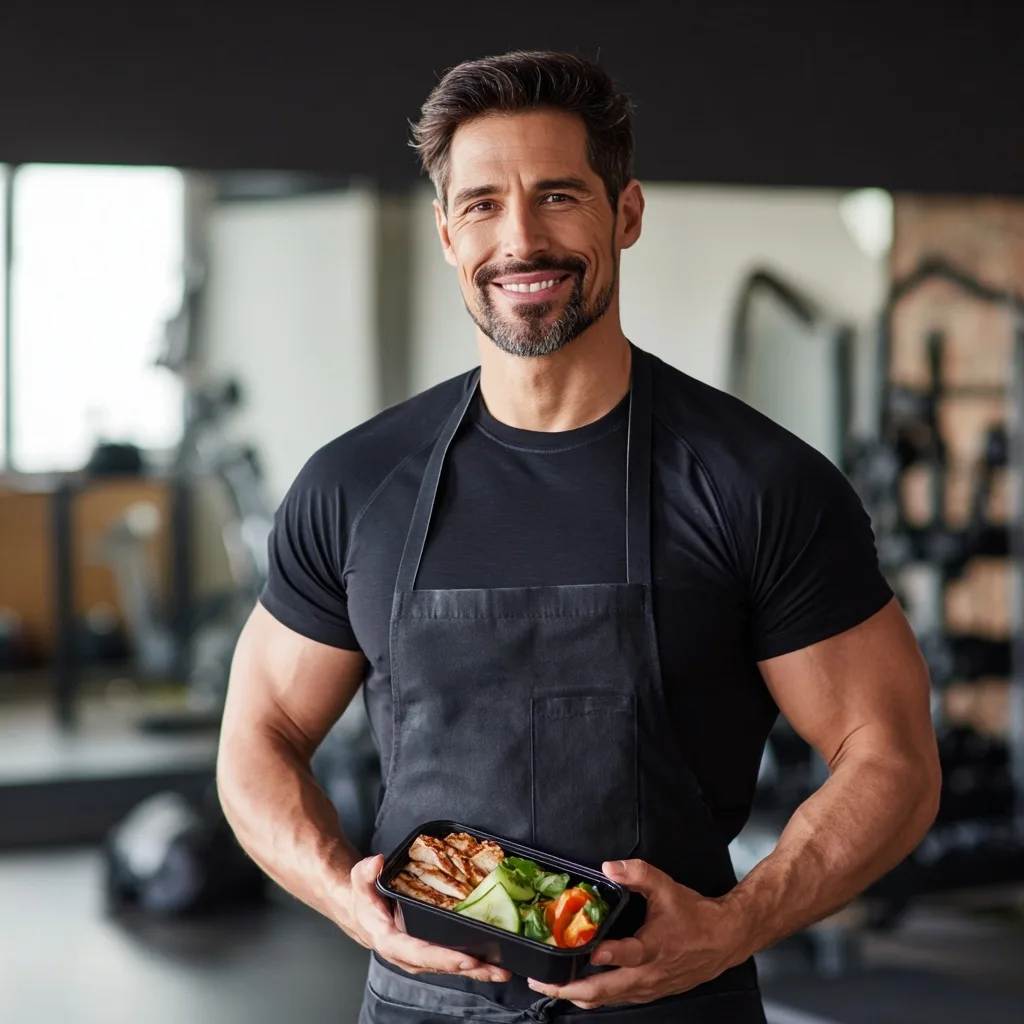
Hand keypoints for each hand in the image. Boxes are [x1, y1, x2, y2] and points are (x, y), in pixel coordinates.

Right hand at [344, 854, 511, 983]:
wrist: (360, 912)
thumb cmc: (363, 899)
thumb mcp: (359, 880)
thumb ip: (365, 872)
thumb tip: (377, 862)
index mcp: (390, 940)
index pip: (419, 952)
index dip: (444, 957)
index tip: (466, 959)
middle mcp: (407, 955)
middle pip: (441, 965)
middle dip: (469, 968)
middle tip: (495, 969)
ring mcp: (419, 957)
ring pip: (449, 967)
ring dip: (476, 970)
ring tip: (501, 971)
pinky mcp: (428, 952)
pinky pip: (450, 961)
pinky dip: (471, 964)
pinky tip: (491, 964)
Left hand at [527, 859, 742, 1008]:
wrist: (724, 940)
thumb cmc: (696, 915)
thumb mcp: (667, 887)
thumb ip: (638, 873)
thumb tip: (609, 868)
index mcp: (653, 948)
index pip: (627, 955)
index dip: (606, 955)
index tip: (588, 952)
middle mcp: (648, 974)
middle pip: (605, 991)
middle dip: (569, 990)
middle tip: (542, 983)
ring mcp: (648, 988)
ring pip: (607, 1000)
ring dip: (578, 996)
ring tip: (552, 986)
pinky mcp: (650, 993)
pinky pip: (617, 1000)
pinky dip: (595, 997)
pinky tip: (579, 988)